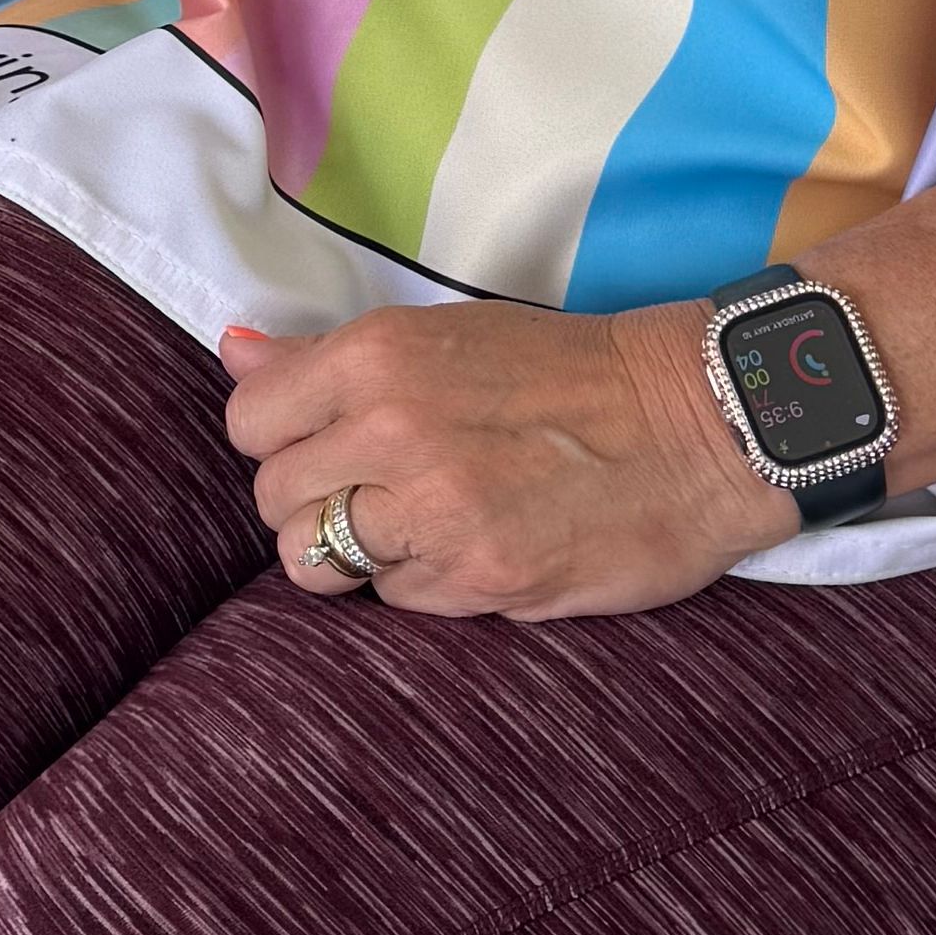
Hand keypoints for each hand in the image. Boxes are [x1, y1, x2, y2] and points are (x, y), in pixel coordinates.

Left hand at [221, 300, 784, 619]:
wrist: (700, 426)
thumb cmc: (572, 373)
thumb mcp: (448, 335)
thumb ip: (330, 357)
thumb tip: (235, 350)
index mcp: (380, 357)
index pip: (250, 420)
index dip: (278, 438)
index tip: (319, 442)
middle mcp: (394, 431)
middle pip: (274, 499)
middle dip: (311, 501)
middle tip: (373, 488)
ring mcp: (436, 513)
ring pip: (318, 561)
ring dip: (353, 552)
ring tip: (411, 527)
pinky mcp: (480, 581)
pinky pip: (394, 599)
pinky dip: (419, 581)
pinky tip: (469, 547)